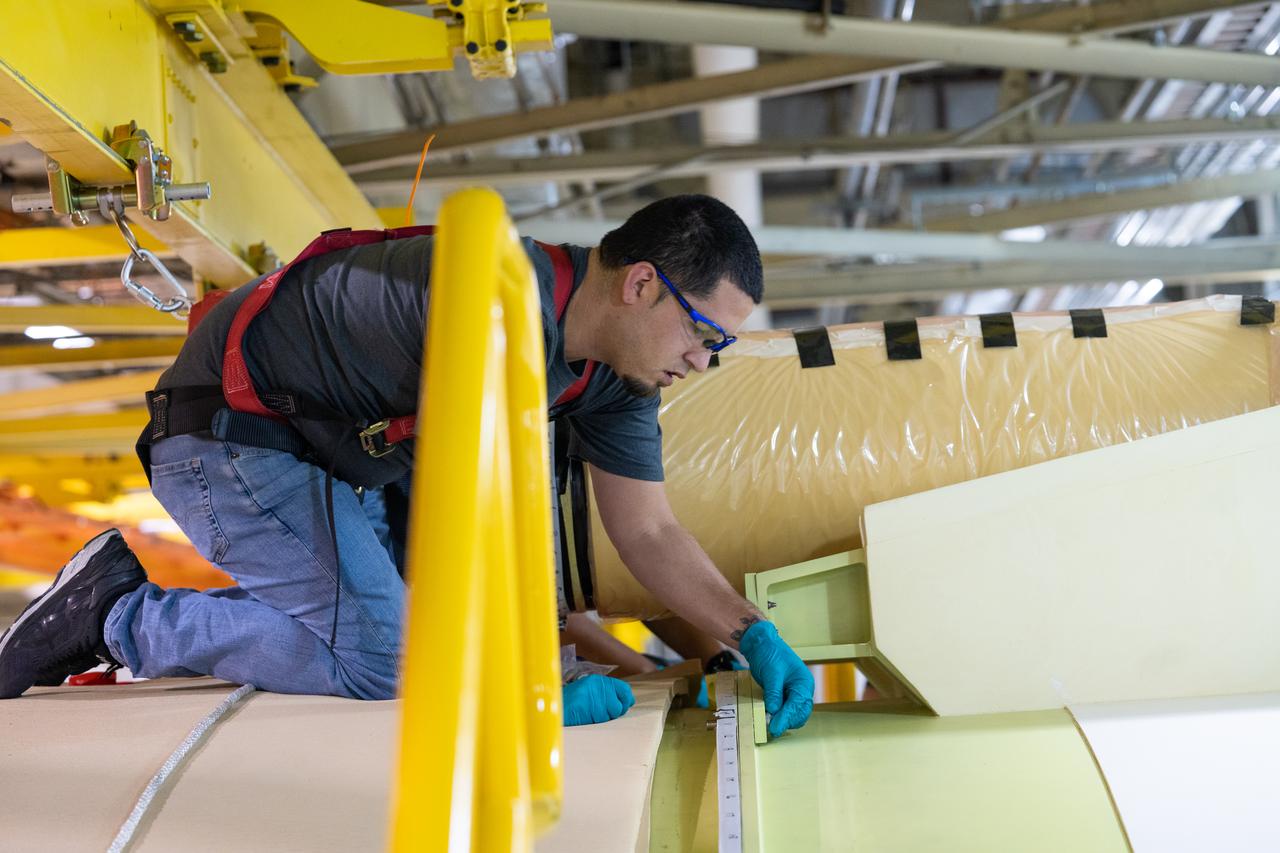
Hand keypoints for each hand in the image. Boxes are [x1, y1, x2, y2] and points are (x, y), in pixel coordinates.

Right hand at [562, 674, 634, 725]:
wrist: (554, 709)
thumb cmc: (568, 703)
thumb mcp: (587, 691)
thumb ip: (605, 693)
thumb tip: (627, 701)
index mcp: (598, 681)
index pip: (624, 689)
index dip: (626, 700)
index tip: (624, 705)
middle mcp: (599, 686)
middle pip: (620, 705)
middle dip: (614, 712)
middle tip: (602, 714)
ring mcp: (595, 697)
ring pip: (612, 714)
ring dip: (604, 718)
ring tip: (590, 714)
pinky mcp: (592, 708)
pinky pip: (602, 720)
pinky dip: (596, 722)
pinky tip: (586, 717)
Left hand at [738, 620, 813, 737]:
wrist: (762, 644)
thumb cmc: (770, 653)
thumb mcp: (771, 673)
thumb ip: (773, 693)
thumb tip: (773, 711)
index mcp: (803, 683)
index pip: (797, 706)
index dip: (786, 718)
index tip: (774, 728)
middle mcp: (802, 690)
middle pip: (799, 714)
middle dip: (787, 721)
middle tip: (771, 728)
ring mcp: (794, 694)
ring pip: (794, 715)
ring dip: (784, 720)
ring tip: (769, 724)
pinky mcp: (785, 695)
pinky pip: (786, 710)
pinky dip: (780, 716)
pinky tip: (770, 718)